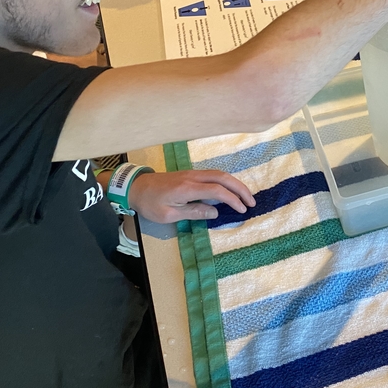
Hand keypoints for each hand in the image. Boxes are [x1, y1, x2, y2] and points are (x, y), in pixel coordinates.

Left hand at [128, 169, 253, 222]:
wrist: (136, 187)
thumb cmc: (150, 203)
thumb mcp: (169, 214)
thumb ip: (193, 212)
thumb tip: (215, 211)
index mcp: (188, 188)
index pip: (217, 191)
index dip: (233, 199)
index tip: (243, 210)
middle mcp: (193, 177)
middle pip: (223, 177)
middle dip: (240, 188)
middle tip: (252, 201)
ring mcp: (192, 173)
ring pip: (219, 174)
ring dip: (234, 184)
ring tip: (245, 196)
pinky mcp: (190, 174)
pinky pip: (213, 175)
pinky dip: (225, 182)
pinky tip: (230, 190)